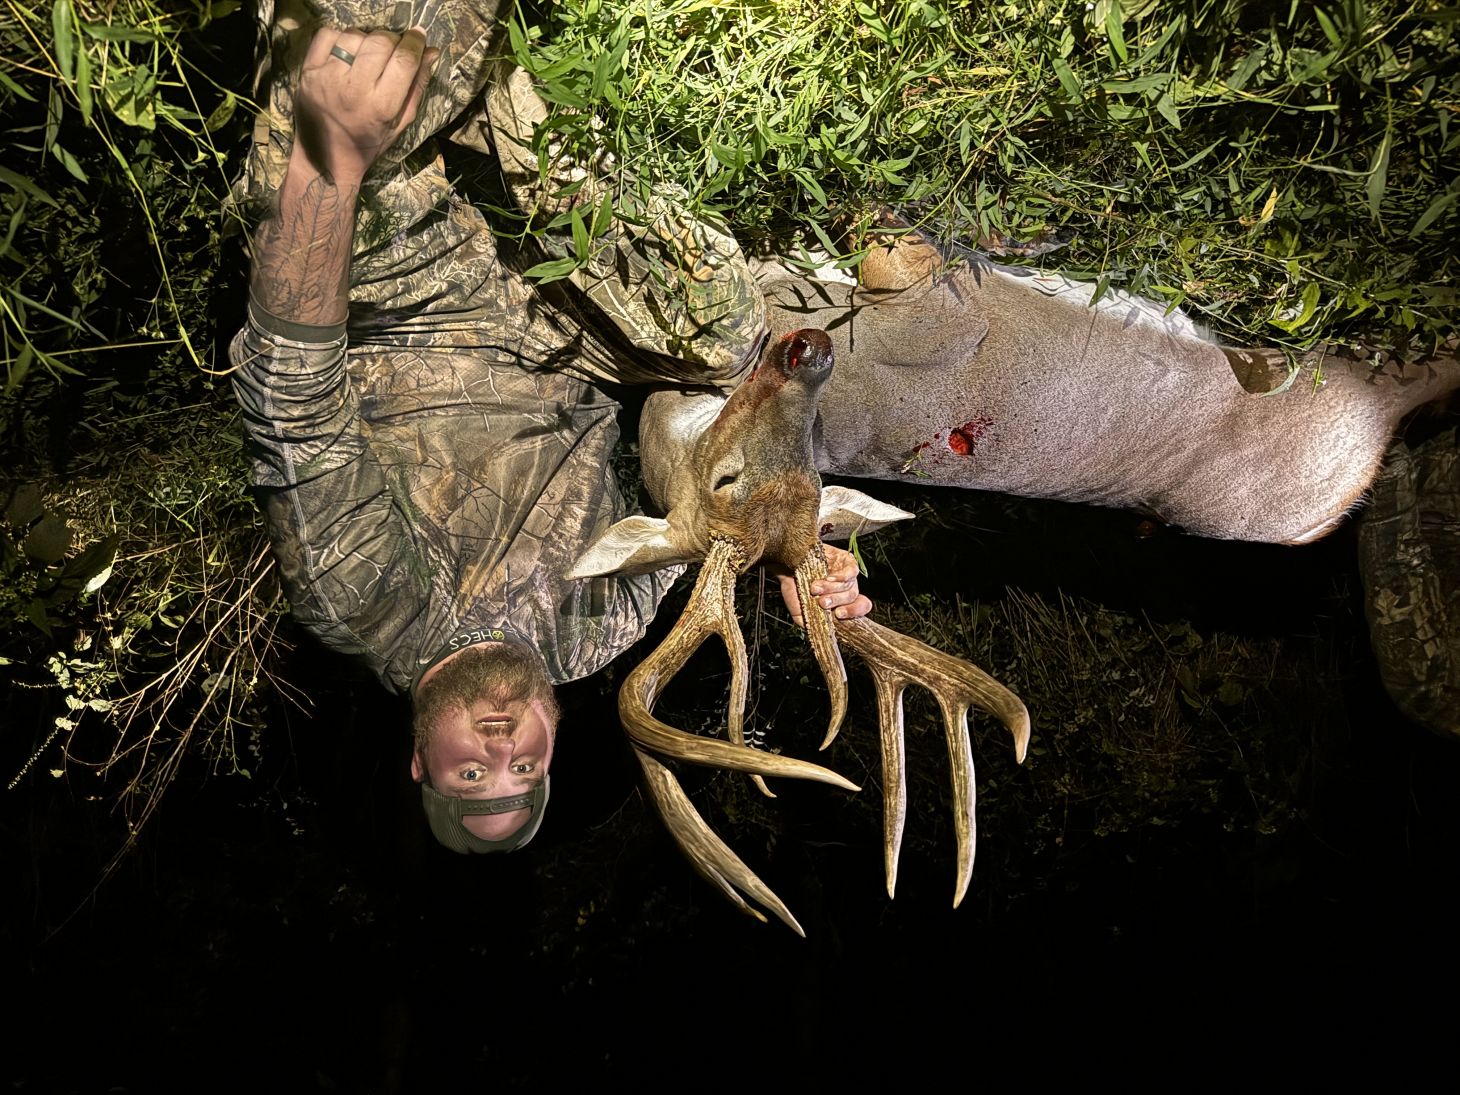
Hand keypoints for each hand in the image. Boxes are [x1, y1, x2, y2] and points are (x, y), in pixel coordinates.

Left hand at [294, 25, 439, 181]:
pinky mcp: (308, 70)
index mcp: (381, 106)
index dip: (415, 43)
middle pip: (381, 42)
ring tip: (368, 54)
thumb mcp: (400, 123)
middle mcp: (354, 89)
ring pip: (355, 35)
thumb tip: (431, 51)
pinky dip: (340, 37)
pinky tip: (346, 52)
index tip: (418, 37)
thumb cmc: (368, 143)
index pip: (404, 60)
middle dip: (393, 40)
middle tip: (393, 49)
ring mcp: (327, 77)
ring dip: (367, 39)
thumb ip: (417, 86)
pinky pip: (328, 34)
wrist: (324, 158)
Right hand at [777, 544, 871, 626]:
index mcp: (840, 603)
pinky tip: (829, 578)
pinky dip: (841, 576)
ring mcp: (847, 574)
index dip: (853, 613)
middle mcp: (845, 589)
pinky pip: (852, 570)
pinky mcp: (845, 560)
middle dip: (836, 601)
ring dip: (831, 589)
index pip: (859, 609)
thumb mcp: (800, 613)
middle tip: (821, 602)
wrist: (783, 566)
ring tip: (814, 588)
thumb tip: (826, 632)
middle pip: (853, 599)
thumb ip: (813, 624)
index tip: (838, 614)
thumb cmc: (793, 589)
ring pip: (850, 586)